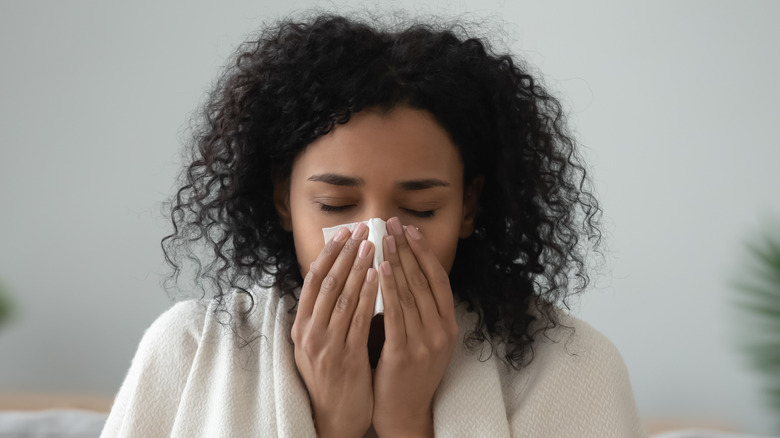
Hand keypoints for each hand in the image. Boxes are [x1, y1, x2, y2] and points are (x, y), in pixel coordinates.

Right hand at [291, 223, 378, 437]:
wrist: (333, 418)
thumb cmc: (330, 378)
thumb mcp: (316, 345)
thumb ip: (323, 316)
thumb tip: (336, 279)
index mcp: (301, 326)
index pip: (313, 280)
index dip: (328, 253)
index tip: (343, 232)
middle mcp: (309, 332)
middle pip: (327, 282)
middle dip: (345, 253)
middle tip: (362, 229)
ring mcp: (326, 345)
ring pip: (343, 296)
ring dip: (359, 267)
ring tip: (373, 245)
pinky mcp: (346, 357)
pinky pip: (359, 319)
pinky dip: (369, 295)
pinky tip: (379, 277)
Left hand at [372, 217, 458, 436]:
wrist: (404, 413)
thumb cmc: (408, 373)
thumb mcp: (423, 339)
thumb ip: (417, 310)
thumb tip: (400, 270)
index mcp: (449, 325)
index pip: (438, 279)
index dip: (424, 252)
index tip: (410, 229)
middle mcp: (442, 331)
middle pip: (423, 280)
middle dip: (406, 249)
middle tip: (392, 224)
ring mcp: (426, 343)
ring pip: (410, 292)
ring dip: (396, 261)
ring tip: (383, 238)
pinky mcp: (405, 353)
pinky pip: (396, 313)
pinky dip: (388, 288)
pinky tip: (379, 269)